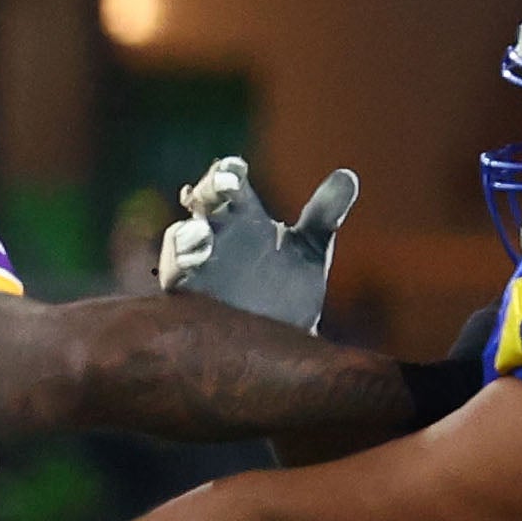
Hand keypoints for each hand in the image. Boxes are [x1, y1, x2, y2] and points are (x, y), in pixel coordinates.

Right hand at [156, 154, 356, 330]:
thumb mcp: (310, 250)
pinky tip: (194, 261)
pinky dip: (178, 266)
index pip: (227, 183)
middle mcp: (215, 237)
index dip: (226, 172)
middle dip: (206, 190)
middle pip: (199, 202)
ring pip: (178, 240)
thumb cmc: (288, 294)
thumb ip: (324, 214)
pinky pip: (174, 280)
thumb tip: (347, 175)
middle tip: (226, 185)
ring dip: (185, 233)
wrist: (280, 349)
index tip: (236, 171)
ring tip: (201, 233)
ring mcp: (199, 269)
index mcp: (241, 218)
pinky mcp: (191, 300)